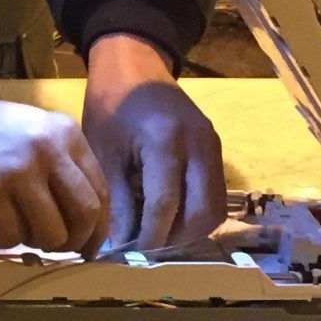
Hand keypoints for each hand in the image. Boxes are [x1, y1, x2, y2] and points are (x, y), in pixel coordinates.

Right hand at [0, 62, 109, 253]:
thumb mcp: (33, 133)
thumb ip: (61, 167)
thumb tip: (84, 222)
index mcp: (66, 135)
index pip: (99, 192)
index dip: (98, 228)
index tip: (89, 248)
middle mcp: (48, 150)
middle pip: (84, 215)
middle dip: (74, 242)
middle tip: (55, 248)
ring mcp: (18, 171)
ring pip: (50, 232)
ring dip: (34, 242)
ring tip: (13, 228)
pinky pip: (10, 236)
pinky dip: (0, 240)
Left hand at [82, 35, 226, 250]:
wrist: (134, 66)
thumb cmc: (110, 106)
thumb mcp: (104, 153)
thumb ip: (116, 200)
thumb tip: (118, 246)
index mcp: (166, 140)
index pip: (165, 204)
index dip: (149, 236)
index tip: (130, 255)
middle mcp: (199, 144)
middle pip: (201, 212)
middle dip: (174, 238)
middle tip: (145, 248)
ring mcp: (213, 145)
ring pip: (215, 208)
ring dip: (189, 230)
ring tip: (157, 235)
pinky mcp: (216, 149)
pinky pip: (215, 194)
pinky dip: (196, 213)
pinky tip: (169, 217)